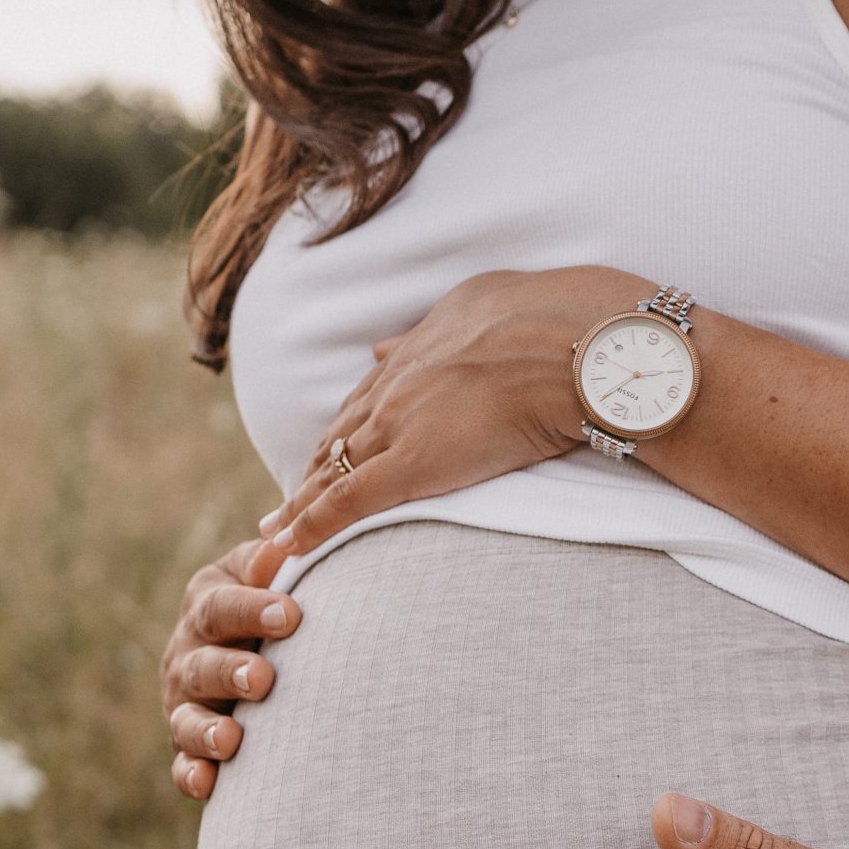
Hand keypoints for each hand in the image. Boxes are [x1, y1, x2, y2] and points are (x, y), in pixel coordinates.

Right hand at [160, 536, 295, 801]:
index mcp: (206, 605)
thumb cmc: (276, 600)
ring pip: (187, 718)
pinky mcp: (188, 744)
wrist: (258, 640)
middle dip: (231, 672)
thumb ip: (272, 562)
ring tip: (231, 739)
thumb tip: (283, 543)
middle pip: (202, 665)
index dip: (253, 610)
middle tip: (264, 679)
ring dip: (206, 730)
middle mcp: (187, 653)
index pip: (222, 607)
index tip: (292, 615)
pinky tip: (207, 784)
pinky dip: (192, 774)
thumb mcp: (267, 574)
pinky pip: (183, 764)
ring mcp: (184, 702)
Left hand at [257, 265, 651, 561]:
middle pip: (342, 435)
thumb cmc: (554, 321)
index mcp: (421, 351)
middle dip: (313, 468)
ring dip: (299, 502)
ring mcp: (399, 426)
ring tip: (275, 532)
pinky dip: (311, 524)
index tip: (331, 450)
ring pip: (332, 470)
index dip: (349, 428)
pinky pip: (346, 501)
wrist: (572, 349)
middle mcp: (397, 387)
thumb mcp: (485, 302)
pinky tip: (288, 546)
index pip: (372, 397)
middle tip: (289, 500)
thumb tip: (397, 345)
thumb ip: (440, 325)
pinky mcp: (411, 465)